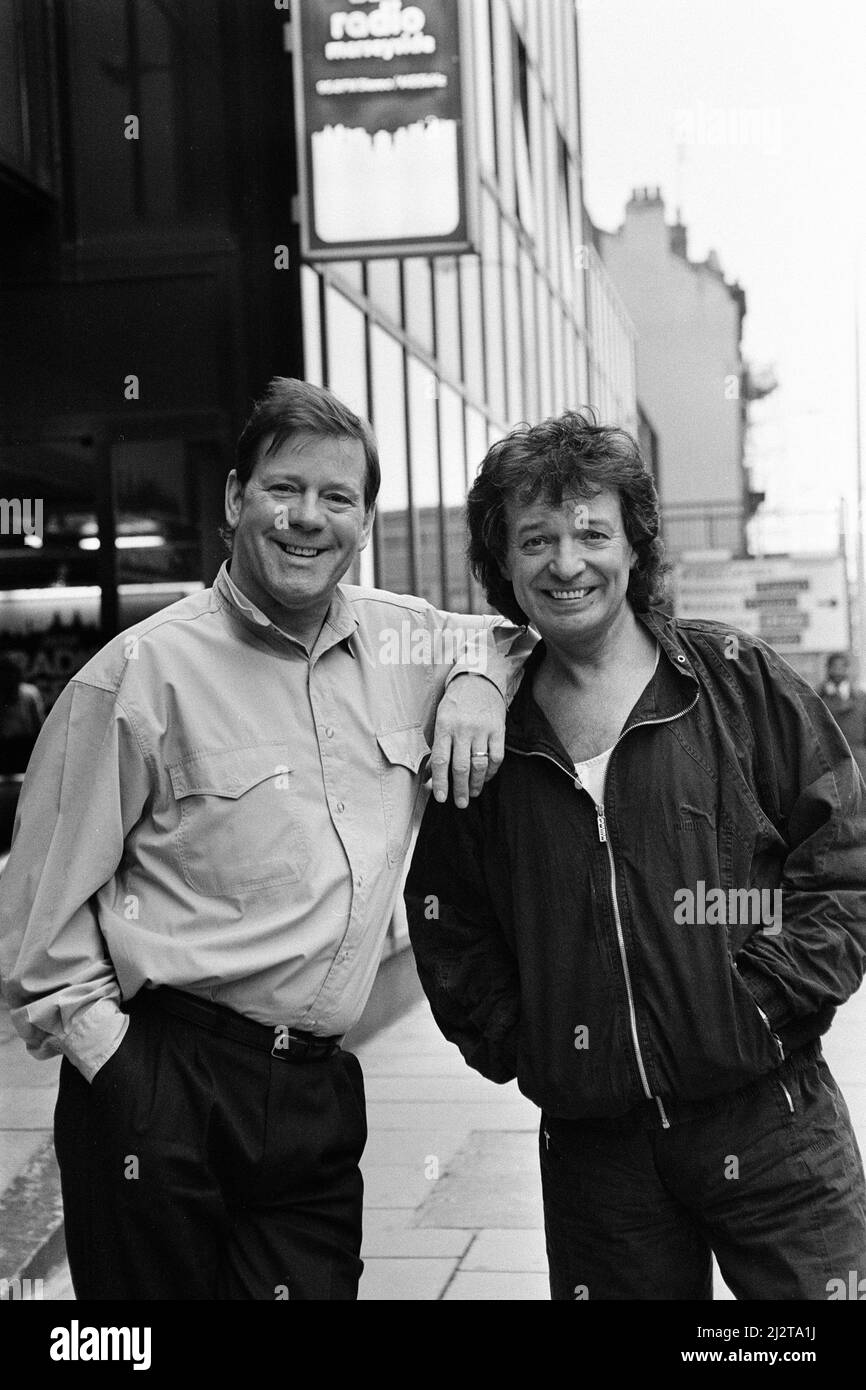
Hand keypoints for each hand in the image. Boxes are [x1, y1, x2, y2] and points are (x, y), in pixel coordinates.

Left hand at [430, 675, 505, 807]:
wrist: (478, 680)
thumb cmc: (455, 704)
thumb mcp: (440, 719)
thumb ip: (438, 746)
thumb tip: (430, 776)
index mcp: (444, 726)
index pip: (440, 760)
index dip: (440, 782)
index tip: (441, 798)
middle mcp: (462, 729)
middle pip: (460, 767)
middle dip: (460, 789)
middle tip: (460, 803)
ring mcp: (482, 730)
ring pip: (478, 765)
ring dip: (476, 784)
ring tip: (473, 794)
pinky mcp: (498, 730)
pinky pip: (496, 757)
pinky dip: (491, 772)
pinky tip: (486, 778)